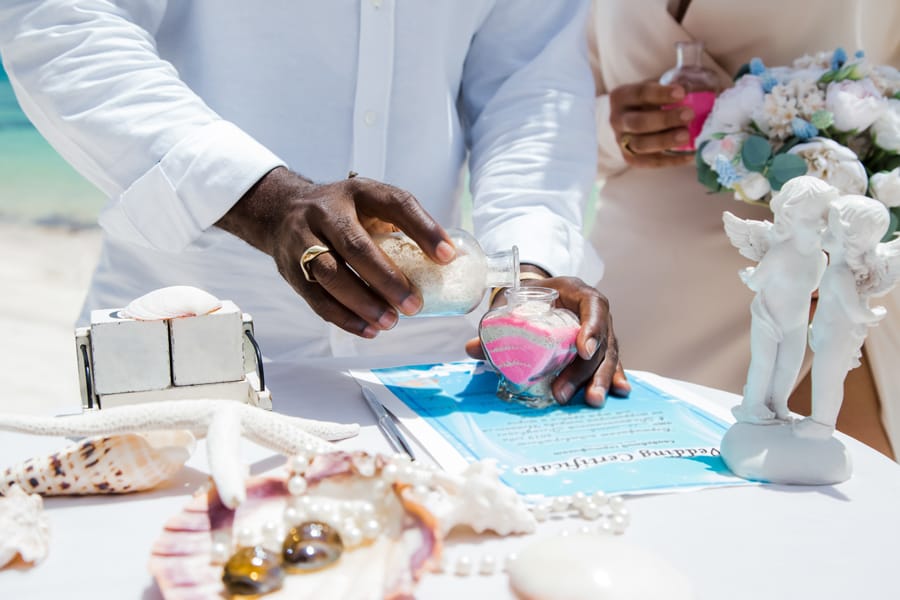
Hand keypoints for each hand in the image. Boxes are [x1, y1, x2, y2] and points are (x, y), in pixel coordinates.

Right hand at [216, 167, 455, 336]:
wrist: (280, 212)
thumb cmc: (343, 213)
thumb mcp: (370, 204)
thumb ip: (402, 225)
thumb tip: (447, 260)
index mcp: (357, 192)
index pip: (395, 203)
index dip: (423, 228)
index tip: (447, 255)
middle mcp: (326, 212)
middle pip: (355, 245)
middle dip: (387, 279)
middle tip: (414, 305)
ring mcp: (302, 239)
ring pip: (331, 274)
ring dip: (363, 303)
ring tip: (391, 322)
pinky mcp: (291, 269)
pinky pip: (317, 298)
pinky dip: (344, 318)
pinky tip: (369, 330)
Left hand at [465, 276, 630, 406]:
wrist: (544, 295)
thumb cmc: (531, 298)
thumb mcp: (517, 304)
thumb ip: (496, 325)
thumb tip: (470, 349)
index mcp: (577, 292)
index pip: (592, 305)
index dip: (591, 327)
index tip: (583, 349)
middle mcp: (595, 311)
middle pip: (601, 339)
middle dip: (585, 369)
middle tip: (565, 392)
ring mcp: (603, 329)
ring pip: (609, 354)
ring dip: (600, 379)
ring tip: (592, 401)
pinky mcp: (603, 346)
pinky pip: (612, 361)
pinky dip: (614, 376)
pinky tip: (619, 392)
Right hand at [609, 81, 695, 167]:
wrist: (646, 116)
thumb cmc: (659, 96)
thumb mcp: (666, 83)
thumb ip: (680, 82)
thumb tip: (692, 89)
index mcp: (622, 96)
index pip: (640, 94)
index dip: (661, 94)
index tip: (681, 93)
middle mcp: (617, 120)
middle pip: (638, 122)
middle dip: (664, 120)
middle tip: (689, 115)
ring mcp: (622, 141)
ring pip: (641, 145)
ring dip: (665, 141)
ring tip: (687, 136)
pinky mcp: (631, 158)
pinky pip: (650, 162)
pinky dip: (671, 160)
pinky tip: (690, 154)